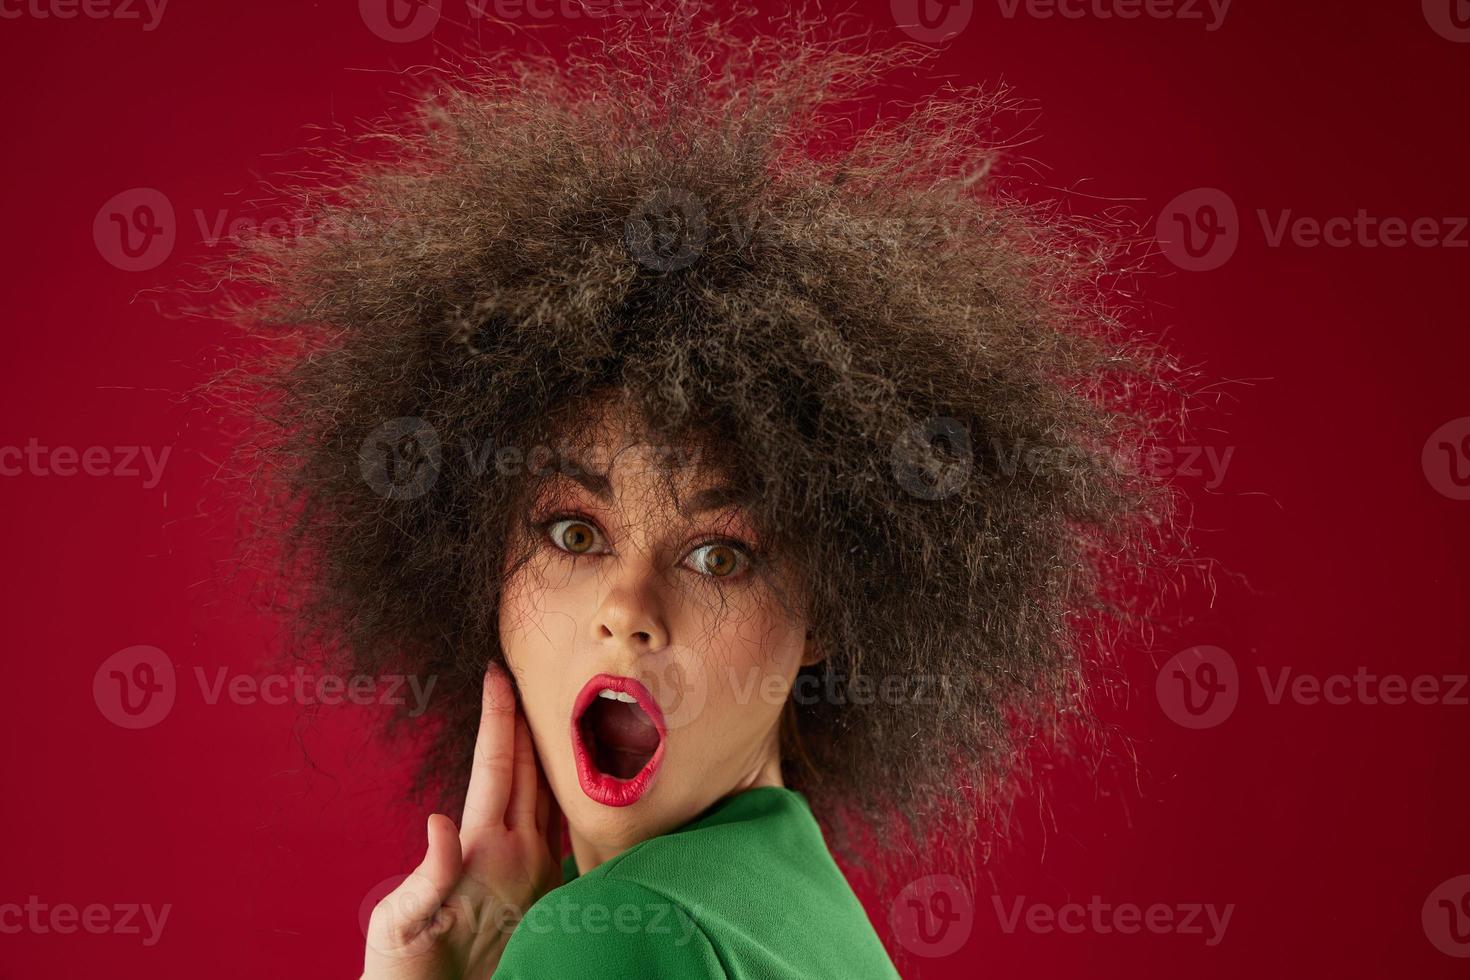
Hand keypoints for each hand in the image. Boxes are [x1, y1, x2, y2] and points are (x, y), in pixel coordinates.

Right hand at [362, 663, 563, 979]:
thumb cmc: (409, 971)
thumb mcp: (399, 923)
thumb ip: (427, 873)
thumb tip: (438, 822)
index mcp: (486, 851)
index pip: (497, 765)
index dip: (497, 715)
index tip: (496, 674)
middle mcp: (523, 856)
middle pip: (534, 768)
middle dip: (527, 717)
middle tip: (522, 674)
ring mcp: (542, 871)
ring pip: (553, 793)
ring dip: (546, 751)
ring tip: (541, 712)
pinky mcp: (548, 888)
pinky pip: (559, 824)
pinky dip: (555, 788)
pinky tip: (555, 775)